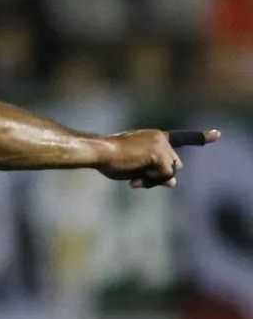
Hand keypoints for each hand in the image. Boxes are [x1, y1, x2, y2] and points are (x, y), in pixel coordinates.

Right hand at [97, 129, 220, 187]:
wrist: (100, 153)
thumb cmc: (111, 160)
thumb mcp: (137, 169)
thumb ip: (155, 173)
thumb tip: (173, 184)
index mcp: (154, 137)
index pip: (182, 137)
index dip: (200, 137)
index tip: (218, 135)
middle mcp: (160, 137)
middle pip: (174, 165)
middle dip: (160, 176)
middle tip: (138, 181)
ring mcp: (161, 144)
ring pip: (171, 172)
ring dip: (155, 179)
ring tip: (135, 178)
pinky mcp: (159, 154)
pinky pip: (164, 176)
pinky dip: (151, 181)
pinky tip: (135, 177)